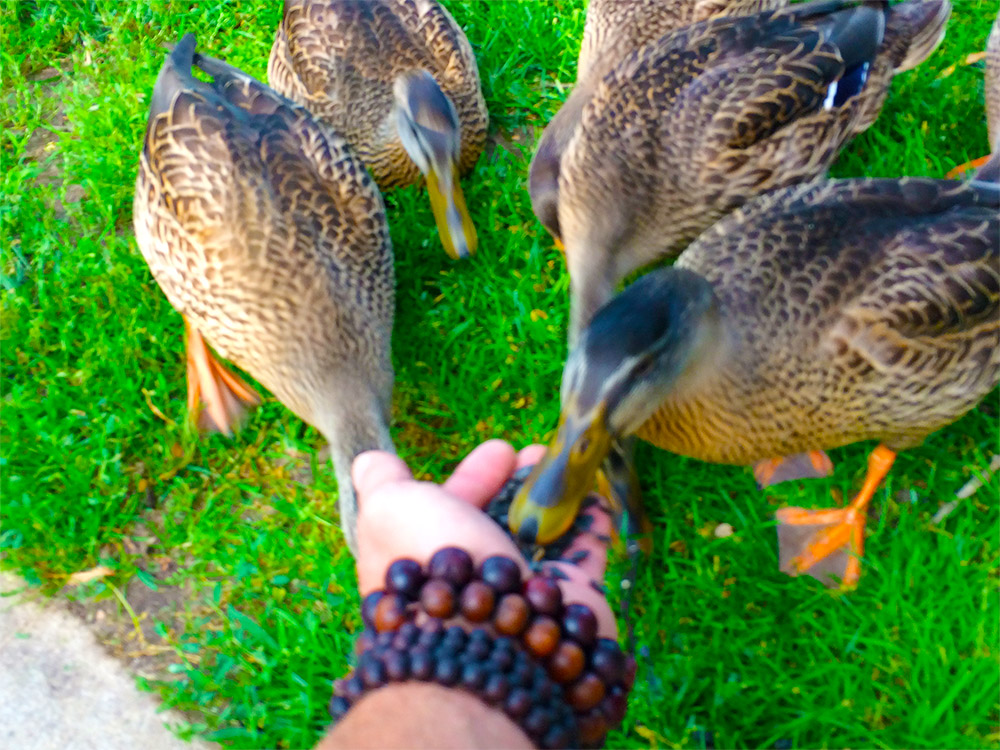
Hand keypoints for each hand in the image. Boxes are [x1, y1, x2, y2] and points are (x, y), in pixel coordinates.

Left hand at [351, 439, 616, 637]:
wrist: (486, 639)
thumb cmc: (431, 563)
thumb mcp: (389, 508)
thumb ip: (382, 482)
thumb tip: (371, 462)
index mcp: (425, 564)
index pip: (449, 514)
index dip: (472, 479)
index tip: (500, 449)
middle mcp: (470, 587)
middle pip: (497, 528)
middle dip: (518, 486)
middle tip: (538, 453)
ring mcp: (520, 602)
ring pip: (541, 541)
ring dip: (554, 501)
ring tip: (570, 467)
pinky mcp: (566, 610)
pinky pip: (584, 560)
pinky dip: (591, 528)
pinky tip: (596, 500)